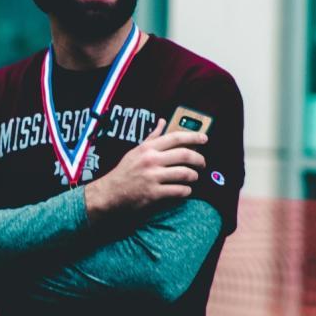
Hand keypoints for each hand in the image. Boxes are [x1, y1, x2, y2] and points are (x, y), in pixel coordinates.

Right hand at [85, 118, 206, 223]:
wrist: (110, 192)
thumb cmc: (124, 171)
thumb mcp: (136, 151)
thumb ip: (152, 137)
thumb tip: (163, 121)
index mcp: (148, 148)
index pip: (175, 137)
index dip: (193, 136)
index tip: (204, 138)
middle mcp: (151, 160)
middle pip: (184, 155)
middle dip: (199, 159)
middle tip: (203, 163)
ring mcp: (153, 177)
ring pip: (185, 173)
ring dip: (194, 176)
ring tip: (194, 177)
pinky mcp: (154, 193)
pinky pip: (179, 190)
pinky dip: (186, 190)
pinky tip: (186, 190)